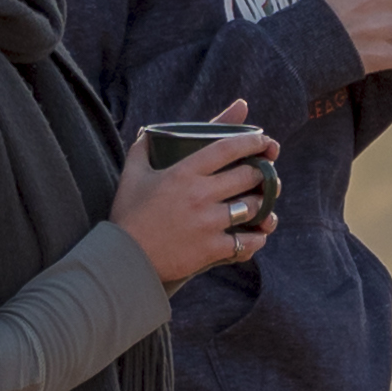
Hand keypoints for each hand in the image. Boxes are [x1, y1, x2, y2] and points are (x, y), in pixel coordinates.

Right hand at [116, 131, 276, 282]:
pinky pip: (249, 241)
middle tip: (266, 174)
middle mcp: (200, 194)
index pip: (227, 148)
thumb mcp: (132, 177)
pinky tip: (258, 233)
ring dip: (264, 204)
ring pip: (255, 207)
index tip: (264, 140)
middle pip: (249, 176)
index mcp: (183, 173)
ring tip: (264, 204)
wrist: (125, 258)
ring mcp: (209, 222)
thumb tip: (148, 132)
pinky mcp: (213, 248)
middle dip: (264, 173)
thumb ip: (142, 150)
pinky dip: (258, 237)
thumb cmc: (128, 215)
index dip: (252, 141)